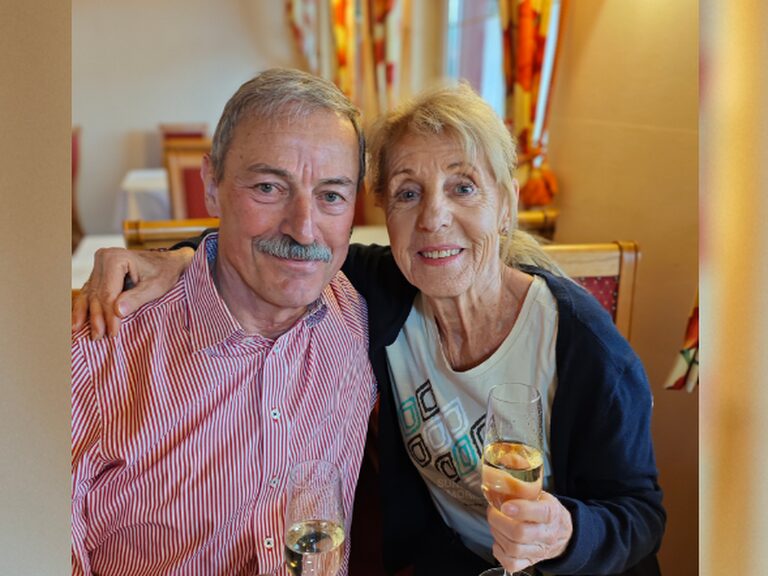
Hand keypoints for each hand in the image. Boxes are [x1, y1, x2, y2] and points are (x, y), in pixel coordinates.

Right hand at [71, 247, 194, 338]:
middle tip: (97, 338)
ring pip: (89, 294)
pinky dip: (85, 307)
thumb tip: (117, 312)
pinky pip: (89, 292)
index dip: (108, 315)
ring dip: (85, 315)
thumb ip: (136, 298)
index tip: (112, 333)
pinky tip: (78, 322)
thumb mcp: (155, 287)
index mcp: (116, 258)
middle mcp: (103, 258)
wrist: (166, 262)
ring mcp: (99, 265)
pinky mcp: (98, 273)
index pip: (108, 293)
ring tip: (79, 332)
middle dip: (97, 317)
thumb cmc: (164, 273)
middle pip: (97, 294)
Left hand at [486, 491, 572, 572]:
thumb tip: (504, 475)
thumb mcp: (542, 496)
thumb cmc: (548, 512)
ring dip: (497, 534)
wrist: (563, 534)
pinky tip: (499, 541)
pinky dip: (499, 553)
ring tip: (495, 524)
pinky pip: (511, 563)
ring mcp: (539, 551)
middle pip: (520, 533)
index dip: (520, 510)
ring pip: (513, 548)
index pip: (540, 513)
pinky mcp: (531, 562)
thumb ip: (525, 489)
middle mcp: (547, 534)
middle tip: (492, 512)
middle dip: (499, 520)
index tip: (505, 506)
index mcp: (551, 513)